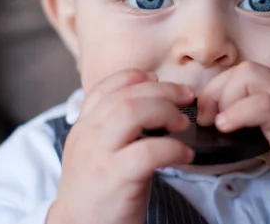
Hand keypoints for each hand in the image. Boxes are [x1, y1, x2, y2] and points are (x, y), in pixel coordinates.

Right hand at [47, 70, 194, 223]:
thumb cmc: (98, 191)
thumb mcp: (98, 151)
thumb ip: (114, 126)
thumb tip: (151, 98)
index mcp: (84, 127)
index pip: (104, 87)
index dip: (133, 77)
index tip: (156, 79)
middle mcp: (87, 136)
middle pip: (125, 96)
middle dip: (162, 91)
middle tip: (186, 97)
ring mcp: (99, 156)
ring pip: (131, 113)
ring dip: (165, 112)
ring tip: (183, 124)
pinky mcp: (115, 178)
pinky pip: (148, 152)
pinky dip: (173, 149)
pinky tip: (185, 156)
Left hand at [197, 61, 269, 208]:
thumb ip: (248, 120)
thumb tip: (215, 124)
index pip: (240, 73)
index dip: (216, 89)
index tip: (205, 114)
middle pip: (242, 69)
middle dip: (216, 91)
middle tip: (207, 119)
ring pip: (250, 76)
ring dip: (225, 98)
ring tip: (219, 124)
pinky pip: (264, 104)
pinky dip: (240, 111)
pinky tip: (226, 126)